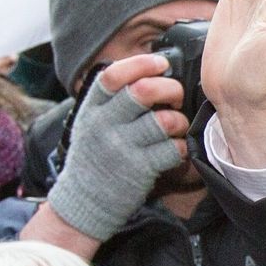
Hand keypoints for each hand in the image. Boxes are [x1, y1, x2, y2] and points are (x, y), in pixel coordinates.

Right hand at [46, 55, 185, 243]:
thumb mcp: (91, 123)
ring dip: (180, 120)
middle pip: (144, 92)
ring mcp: (122, 147)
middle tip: (175, 97)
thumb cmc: (95, 158)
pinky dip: (181, 147)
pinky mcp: (139, 169)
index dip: (141, 64)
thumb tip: (151, 74)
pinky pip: (173, 149)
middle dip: (170, 89)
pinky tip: (175, 149)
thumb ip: (113, 101)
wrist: (84, 201)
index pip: (113, 76)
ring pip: (165, 120)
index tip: (161, 64)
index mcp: (92, 109)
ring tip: (176, 126)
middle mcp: (104, 125)